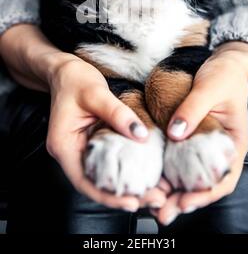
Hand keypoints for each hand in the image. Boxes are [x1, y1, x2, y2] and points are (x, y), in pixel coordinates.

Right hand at [47, 56, 166, 210]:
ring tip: (156, 191)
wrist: (66, 70)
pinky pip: (108, 163)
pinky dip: (126, 170)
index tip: (131, 203)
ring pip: (103, 176)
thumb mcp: (96, 93)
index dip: (107, 196)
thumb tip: (141, 136)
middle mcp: (70, 153)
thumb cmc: (75, 79)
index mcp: (63, 145)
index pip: (83, 181)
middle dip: (124, 196)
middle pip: (96, 183)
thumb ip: (117, 113)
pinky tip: (146, 173)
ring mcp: (81, 150)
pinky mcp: (92, 144)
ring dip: (127, 186)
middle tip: (155, 199)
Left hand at [151, 41, 247, 224]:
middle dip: (184, 201)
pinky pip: (180, 161)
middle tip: (161, 212)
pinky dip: (168, 173)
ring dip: (173, 191)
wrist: (222, 64)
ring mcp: (204, 147)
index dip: (205, 194)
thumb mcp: (209, 88)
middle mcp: (219, 150)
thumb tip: (175, 133)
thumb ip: (193, 109)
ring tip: (153, 203)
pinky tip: (153, 180)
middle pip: (204, 184)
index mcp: (233, 143)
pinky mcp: (190, 139)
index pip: (224, 178)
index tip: (184, 201)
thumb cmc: (222, 75)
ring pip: (190, 177)